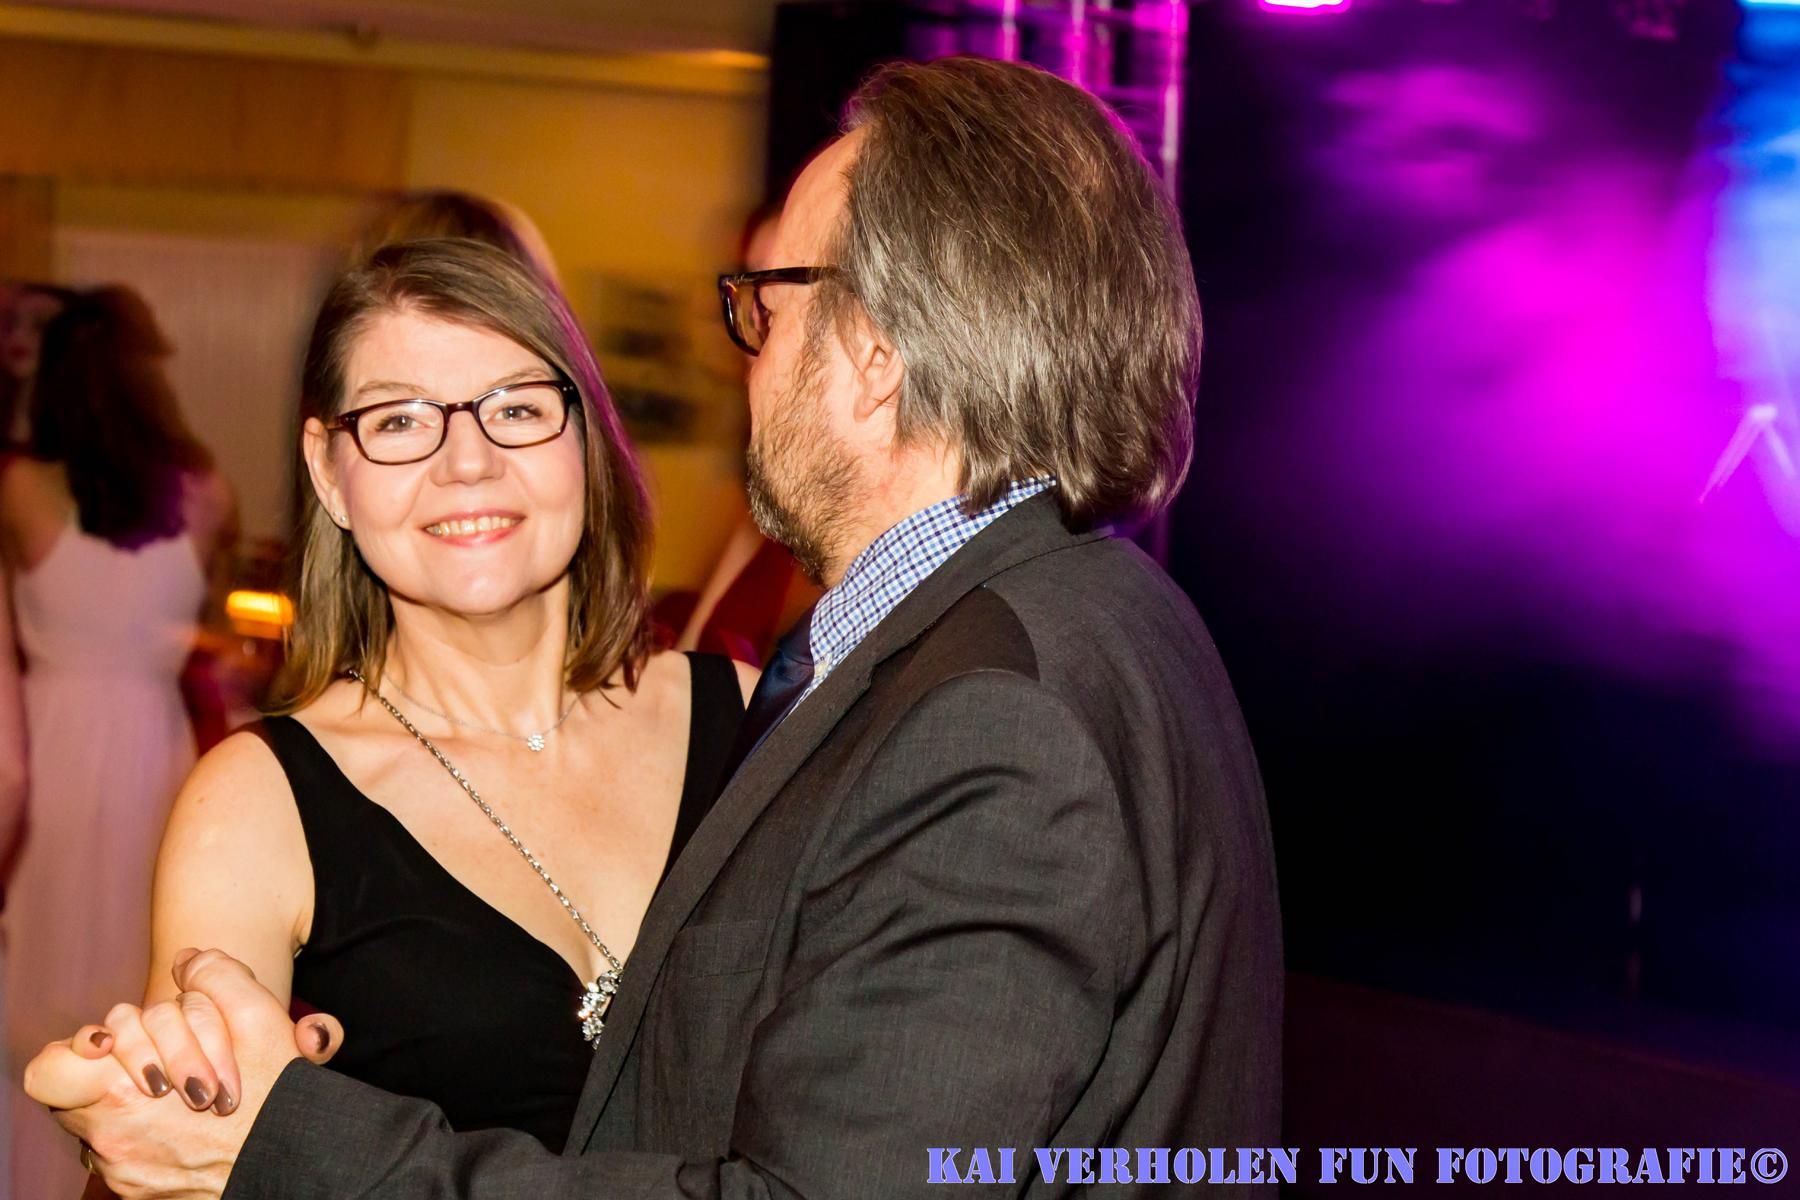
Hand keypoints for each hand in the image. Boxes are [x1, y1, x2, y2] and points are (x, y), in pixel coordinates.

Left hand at [24, 949, 341, 1199]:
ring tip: (194, 1093)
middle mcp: (113, 1142)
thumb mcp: (260, 1021)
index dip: (78, 1049)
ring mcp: (126, 1170)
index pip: (52, 1071)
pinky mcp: (143, 1191)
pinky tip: (196, 1124)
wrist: (298, 1169)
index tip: (110, 1045)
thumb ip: (217, 977)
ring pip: (109, 1117)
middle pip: (87, 1086)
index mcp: (127, 1096)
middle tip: (175, 1066)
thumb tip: (189, 960)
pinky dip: (157, 1132)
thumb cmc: (278, 1100)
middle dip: (131, 1062)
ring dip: (143, 1098)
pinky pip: (130, 1149)